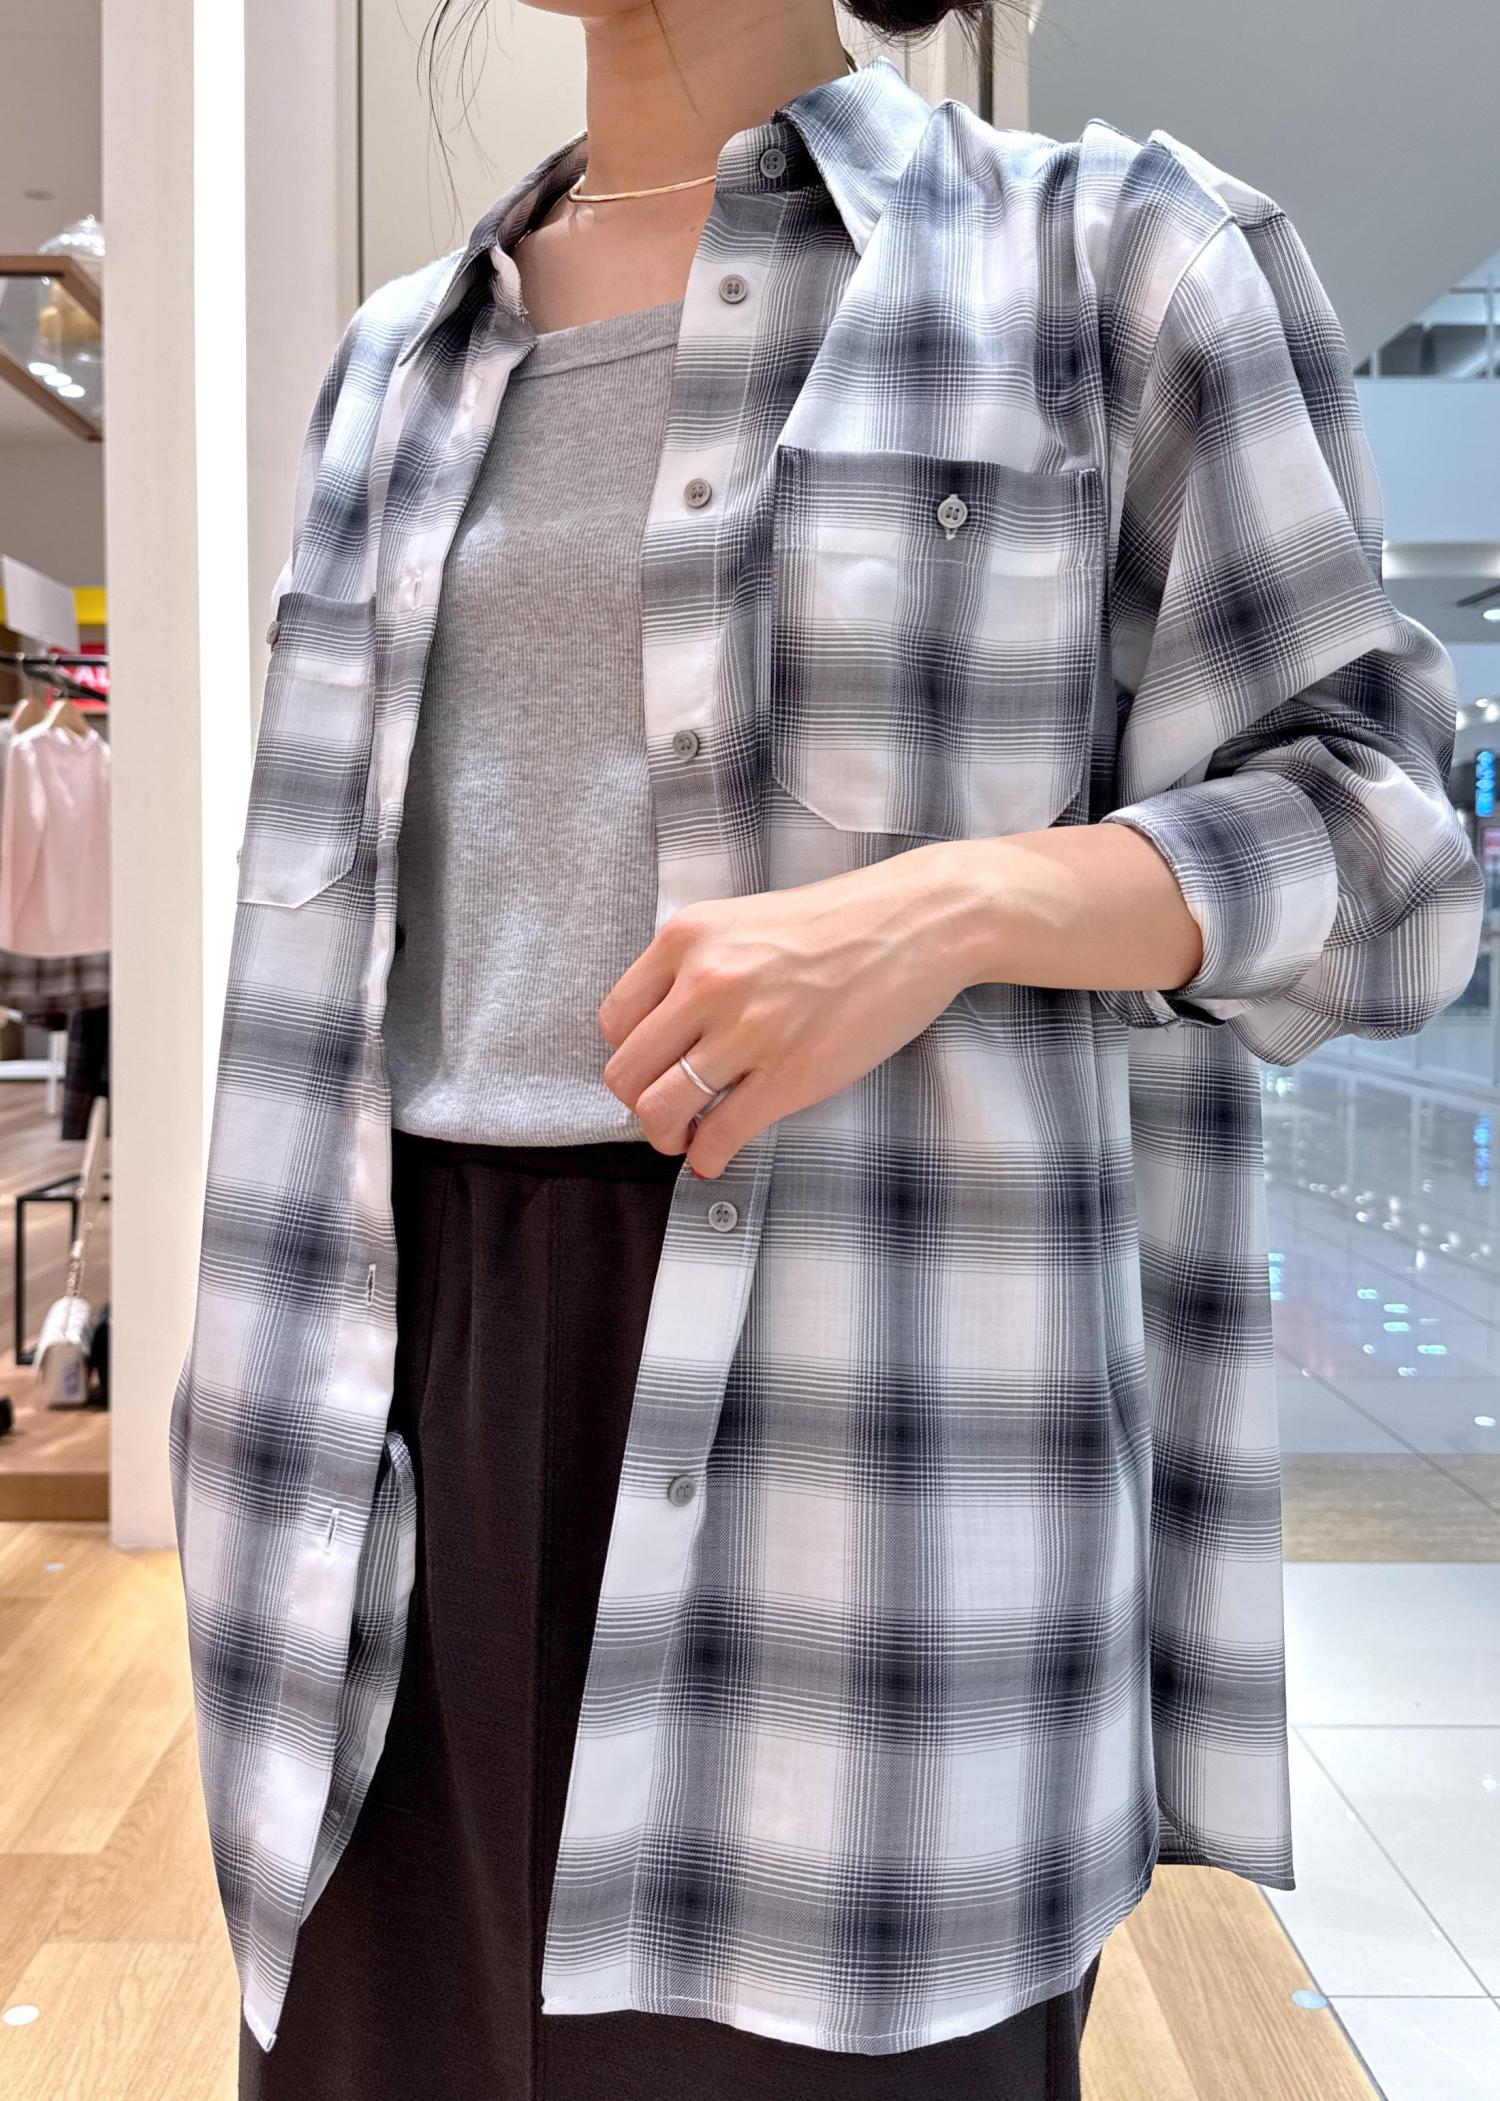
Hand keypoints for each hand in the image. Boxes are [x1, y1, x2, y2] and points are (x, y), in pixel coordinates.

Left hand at [597, 844, 975, 1177]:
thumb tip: (663, 1034)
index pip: (614, 1022)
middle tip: (670, 1110)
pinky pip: (719, 1136)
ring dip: (667, 1138)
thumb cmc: (840, 923)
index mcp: (687, 939)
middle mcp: (707, 982)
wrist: (920, 922)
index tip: (656, 1068)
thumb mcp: (743, 922)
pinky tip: (718, 1155)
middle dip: (640, 1105)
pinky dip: (708, 1158)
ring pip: (659, 1111)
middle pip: (625, 1074)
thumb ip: (696, 967)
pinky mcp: (790, 1075)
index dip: (631, 1056)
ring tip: (690, 1137)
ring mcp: (749, 1030)